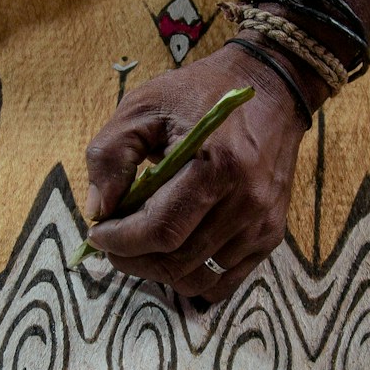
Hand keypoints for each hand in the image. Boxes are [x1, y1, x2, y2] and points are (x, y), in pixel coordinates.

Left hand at [83, 43, 320, 302]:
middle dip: (133, 260)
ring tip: (142, 248)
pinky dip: (193, 279)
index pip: (161, 229)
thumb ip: (111, 155)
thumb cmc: (200, 93)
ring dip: (160, 272)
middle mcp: (245, 201)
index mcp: (216, 165)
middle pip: (178, 260)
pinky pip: (225, 282)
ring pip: (199, 278)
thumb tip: (98, 212)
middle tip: (113, 245)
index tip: (97, 233)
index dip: (121, 241)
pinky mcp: (270, 235)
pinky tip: (174, 257)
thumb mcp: (144, 106)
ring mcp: (262, 223)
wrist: (271, 87)